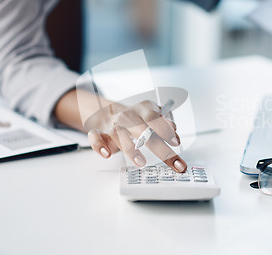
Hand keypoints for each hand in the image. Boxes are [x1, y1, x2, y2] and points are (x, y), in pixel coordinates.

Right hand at [54, 90, 185, 172]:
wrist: (108, 112)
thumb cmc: (135, 118)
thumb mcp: (152, 116)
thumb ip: (164, 123)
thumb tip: (175, 131)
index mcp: (143, 109)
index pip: (155, 117)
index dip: (165, 129)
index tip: (176, 142)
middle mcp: (128, 115)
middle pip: (143, 130)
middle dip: (159, 148)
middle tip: (172, 162)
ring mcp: (113, 123)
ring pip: (119, 134)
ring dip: (130, 149)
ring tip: (141, 162)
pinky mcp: (99, 132)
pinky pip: (96, 137)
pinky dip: (99, 145)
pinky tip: (107, 154)